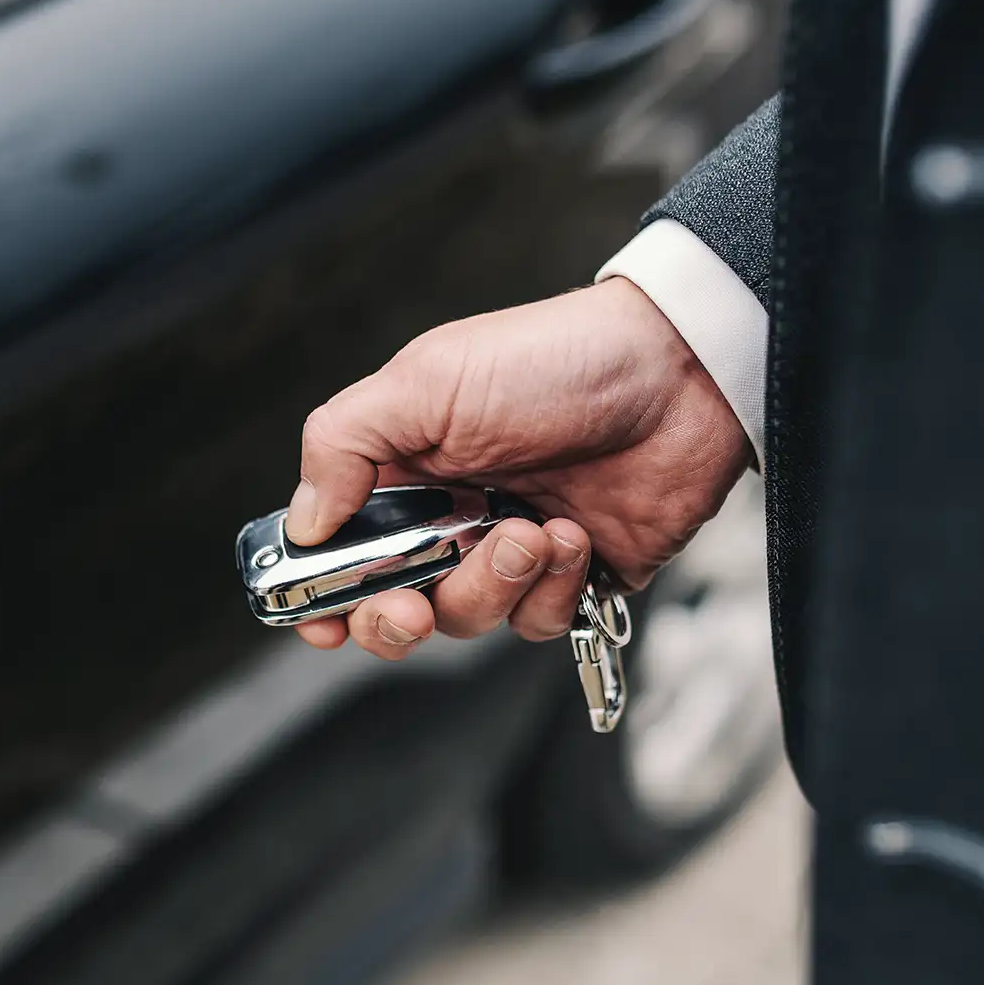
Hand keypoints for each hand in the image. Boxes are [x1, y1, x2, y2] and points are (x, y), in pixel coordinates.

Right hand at [287, 277, 751, 659]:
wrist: (679, 374)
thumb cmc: (553, 361)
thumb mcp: (427, 380)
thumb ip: (344, 444)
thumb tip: (303, 522)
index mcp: (404, 469)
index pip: (339, 548)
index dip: (321, 593)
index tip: (322, 621)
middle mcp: (451, 514)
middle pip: (393, 606)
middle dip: (395, 618)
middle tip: (411, 605)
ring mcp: (512, 550)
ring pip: (467, 620)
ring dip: (492, 585)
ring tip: (532, 531)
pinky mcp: (575, 577)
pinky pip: (539, 623)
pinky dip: (552, 590)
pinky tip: (574, 538)